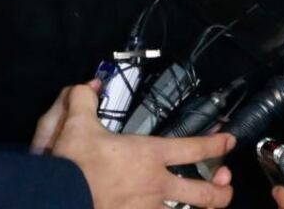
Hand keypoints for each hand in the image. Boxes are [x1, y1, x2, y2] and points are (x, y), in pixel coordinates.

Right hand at [46, 84, 235, 208]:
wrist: (54, 198)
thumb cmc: (72, 163)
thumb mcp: (76, 125)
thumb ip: (83, 101)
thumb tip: (88, 85)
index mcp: (149, 156)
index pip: (194, 147)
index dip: (216, 144)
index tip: (229, 141)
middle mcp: (156, 186)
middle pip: (205, 194)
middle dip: (222, 191)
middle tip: (225, 185)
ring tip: (209, 208)